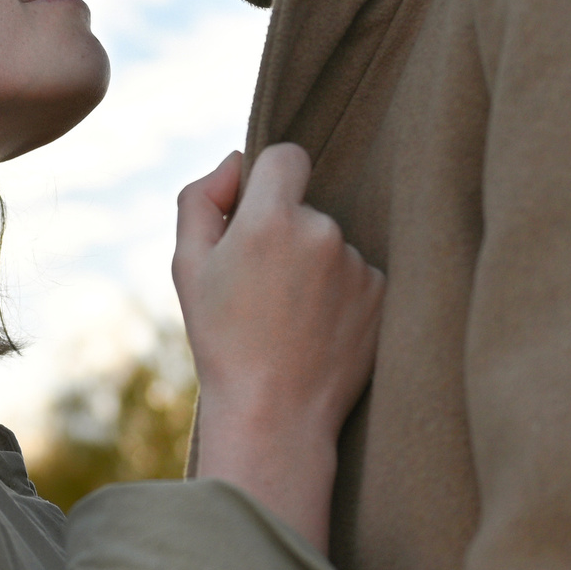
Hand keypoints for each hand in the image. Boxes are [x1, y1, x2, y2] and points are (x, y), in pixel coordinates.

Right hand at [172, 144, 384, 551]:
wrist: (275, 413)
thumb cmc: (223, 341)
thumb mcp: (188, 267)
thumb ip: (202, 199)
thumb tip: (236, 163)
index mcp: (270, 218)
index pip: (287, 156)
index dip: (270, 179)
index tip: (258, 213)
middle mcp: (322, 231)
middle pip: (306, 207)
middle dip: (285, 234)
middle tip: (261, 290)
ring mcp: (358, 263)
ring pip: (331, 244)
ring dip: (314, 267)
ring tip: (289, 318)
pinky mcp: (383, 293)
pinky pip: (357, 275)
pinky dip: (340, 294)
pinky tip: (318, 331)